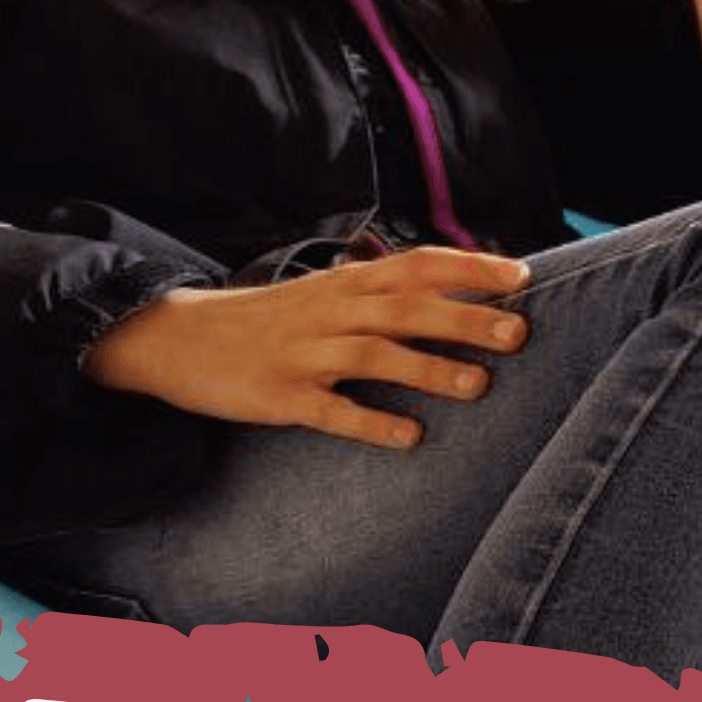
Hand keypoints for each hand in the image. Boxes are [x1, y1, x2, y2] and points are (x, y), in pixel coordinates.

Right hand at [83, 246, 531, 448]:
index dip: (472, 268)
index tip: (521, 276)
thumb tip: (456, 290)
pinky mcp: (279, 396)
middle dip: (467, 319)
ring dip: (430, 369)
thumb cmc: (273, 316)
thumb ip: (384, 291)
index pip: (420, 263)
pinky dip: (371, 423)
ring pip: (376, 356)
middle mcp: (333, 310)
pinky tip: (409, 438)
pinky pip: (330, 411)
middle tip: (519, 333)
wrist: (180, 337)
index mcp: (349, 282)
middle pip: (408, 308)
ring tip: (480, 386)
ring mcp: (305, 353)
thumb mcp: (329, 290)